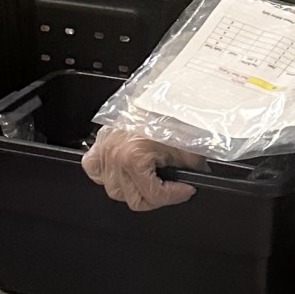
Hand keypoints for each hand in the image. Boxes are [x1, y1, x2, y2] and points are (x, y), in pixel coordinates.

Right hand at [81, 124, 202, 212]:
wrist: (151, 93)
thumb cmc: (165, 112)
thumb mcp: (185, 143)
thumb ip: (192, 168)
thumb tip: (198, 179)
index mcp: (133, 157)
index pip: (154, 195)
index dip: (176, 195)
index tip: (186, 189)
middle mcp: (114, 157)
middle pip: (134, 200)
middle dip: (157, 196)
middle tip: (170, 187)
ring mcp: (103, 152)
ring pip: (115, 191)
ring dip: (133, 189)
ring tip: (150, 180)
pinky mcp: (97, 146)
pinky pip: (95, 172)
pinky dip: (109, 176)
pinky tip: (124, 172)